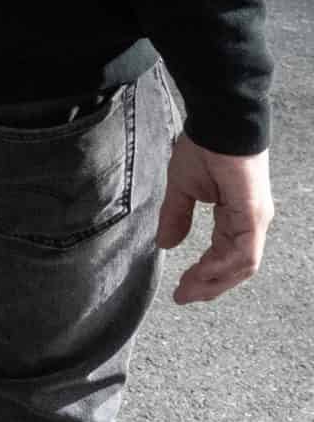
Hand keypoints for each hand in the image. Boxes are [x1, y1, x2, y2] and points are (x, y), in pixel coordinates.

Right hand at [156, 136, 273, 304]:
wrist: (218, 123)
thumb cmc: (203, 148)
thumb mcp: (182, 188)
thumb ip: (177, 217)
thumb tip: (166, 244)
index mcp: (237, 217)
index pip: (225, 256)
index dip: (204, 275)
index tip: (180, 289)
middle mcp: (251, 223)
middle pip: (236, 267)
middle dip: (209, 286)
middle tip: (184, 297)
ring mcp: (255, 219)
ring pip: (242, 264)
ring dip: (214, 281)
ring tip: (189, 290)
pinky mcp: (254, 214)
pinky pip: (243, 250)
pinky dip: (223, 265)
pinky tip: (202, 273)